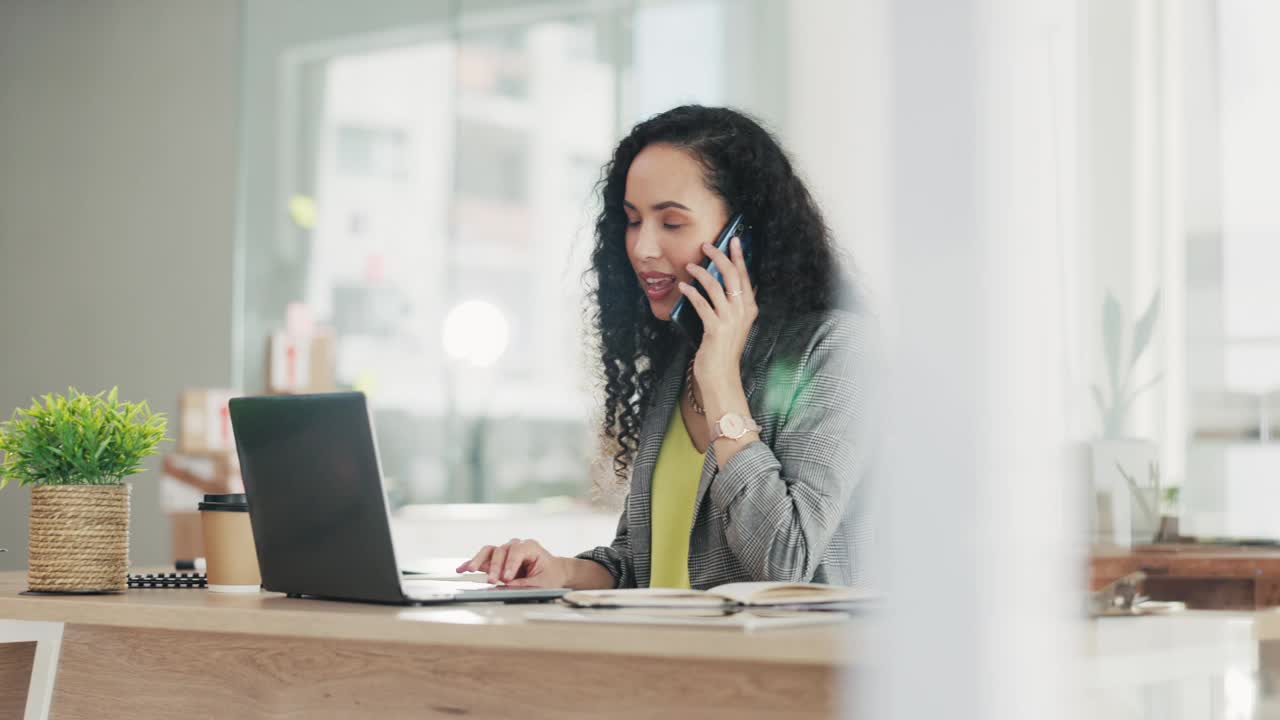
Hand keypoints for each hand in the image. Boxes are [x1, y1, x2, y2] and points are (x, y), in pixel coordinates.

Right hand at [456, 538, 566, 587]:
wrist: (553, 572)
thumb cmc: (550, 575)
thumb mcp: (542, 583)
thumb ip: (524, 584)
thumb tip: (507, 587)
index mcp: (530, 547)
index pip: (517, 551)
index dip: (510, 564)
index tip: (506, 578)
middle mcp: (516, 546)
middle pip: (501, 551)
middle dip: (496, 567)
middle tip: (492, 581)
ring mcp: (505, 552)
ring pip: (489, 551)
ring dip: (479, 560)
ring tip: (469, 569)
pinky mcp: (497, 560)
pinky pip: (483, 559)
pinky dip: (472, 563)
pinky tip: (462, 568)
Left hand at [679, 235, 757, 411]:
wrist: (721, 376)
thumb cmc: (723, 350)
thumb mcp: (733, 324)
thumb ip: (731, 305)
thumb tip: (720, 282)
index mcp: (749, 308)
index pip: (745, 276)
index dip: (739, 256)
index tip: (733, 240)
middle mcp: (743, 312)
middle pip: (732, 275)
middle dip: (719, 256)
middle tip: (706, 246)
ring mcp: (730, 320)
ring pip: (716, 286)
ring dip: (701, 272)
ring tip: (690, 265)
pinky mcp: (715, 329)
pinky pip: (702, 304)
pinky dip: (691, 292)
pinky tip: (683, 287)